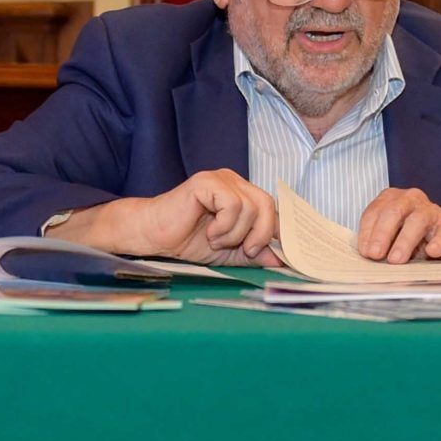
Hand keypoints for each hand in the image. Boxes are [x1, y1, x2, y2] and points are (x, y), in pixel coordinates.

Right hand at [56, 169, 281, 265]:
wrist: (156, 237)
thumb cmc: (189, 241)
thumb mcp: (231, 252)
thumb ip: (256, 253)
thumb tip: (283, 261)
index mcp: (243, 195)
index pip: (273, 209)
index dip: (278, 232)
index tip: (277, 254)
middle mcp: (235, 183)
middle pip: (267, 204)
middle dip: (260, 234)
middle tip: (245, 250)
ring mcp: (221, 179)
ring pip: (250, 207)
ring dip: (235, 233)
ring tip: (215, 239)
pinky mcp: (207, 181)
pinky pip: (233, 205)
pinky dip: (224, 226)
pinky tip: (209, 231)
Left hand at [356, 187, 440, 262]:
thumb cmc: (411, 239)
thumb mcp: (390, 239)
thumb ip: (377, 244)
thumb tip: (367, 257)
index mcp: (391, 200)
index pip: (374, 212)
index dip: (367, 233)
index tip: (365, 252)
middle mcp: (411, 200)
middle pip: (394, 211)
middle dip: (382, 234)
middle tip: (375, 254)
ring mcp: (432, 212)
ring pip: (418, 220)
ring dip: (404, 241)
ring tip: (396, 259)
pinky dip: (438, 242)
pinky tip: (431, 252)